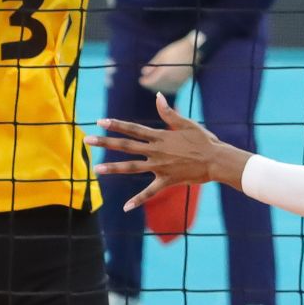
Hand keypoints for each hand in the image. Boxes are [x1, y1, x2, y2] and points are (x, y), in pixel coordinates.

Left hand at [89, 93, 234, 211]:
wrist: (216, 160)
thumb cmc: (203, 140)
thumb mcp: (186, 124)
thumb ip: (169, 113)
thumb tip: (158, 97)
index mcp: (160, 136)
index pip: (133, 129)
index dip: (116, 125)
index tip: (100, 121)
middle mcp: (156, 151)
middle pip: (126, 146)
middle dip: (105, 143)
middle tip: (87, 140)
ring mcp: (160, 167)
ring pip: (132, 167)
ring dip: (113, 168)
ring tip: (96, 170)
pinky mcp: (166, 181)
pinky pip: (149, 192)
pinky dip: (137, 200)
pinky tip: (125, 207)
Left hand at [138, 33, 199, 94]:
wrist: (195, 52)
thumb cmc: (177, 50)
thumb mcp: (162, 54)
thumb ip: (152, 65)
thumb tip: (143, 72)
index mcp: (164, 73)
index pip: (150, 82)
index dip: (144, 82)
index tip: (141, 80)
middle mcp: (170, 81)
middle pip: (156, 87)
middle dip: (150, 85)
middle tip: (146, 80)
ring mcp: (177, 84)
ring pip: (164, 90)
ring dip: (157, 87)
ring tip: (154, 82)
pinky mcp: (183, 85)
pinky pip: (171, 90)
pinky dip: (165, 88)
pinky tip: (164, 85)